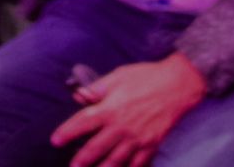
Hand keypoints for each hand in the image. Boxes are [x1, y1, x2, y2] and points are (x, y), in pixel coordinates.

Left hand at [51, 54, 208, 166]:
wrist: (179, 84)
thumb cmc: (147, 77)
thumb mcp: (119, 76)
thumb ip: (98, 89)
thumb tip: (80, 96)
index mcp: (111, 108)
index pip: (83, 123)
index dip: (67, 132)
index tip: (55, 141)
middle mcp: (122, 126)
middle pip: (96, 148)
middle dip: (81, 160)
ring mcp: (137, 138)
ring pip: (115, 161)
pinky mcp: (151, 145)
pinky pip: (138, 164)